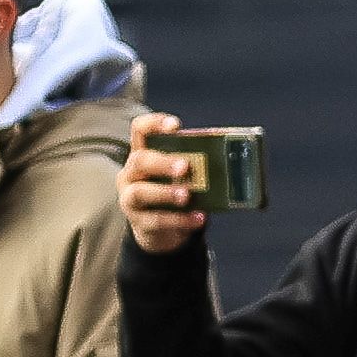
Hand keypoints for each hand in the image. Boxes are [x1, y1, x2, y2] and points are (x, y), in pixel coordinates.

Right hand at [117, 112, 206, 255]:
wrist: (162, 232)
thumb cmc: (174, 192)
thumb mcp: (181, 175)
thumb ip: (195, 161)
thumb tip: (225, 146)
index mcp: (143, 153)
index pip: (140, 129)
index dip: (155, 124)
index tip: (175, 126)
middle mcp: (131, 173)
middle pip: (140, 161)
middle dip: (163, 162)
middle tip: (185, 167)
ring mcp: (130, 199)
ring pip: (140, 192)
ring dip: (166, 193)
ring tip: (187, 196)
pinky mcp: (139, 223)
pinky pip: (157, 220)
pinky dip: (180, 219)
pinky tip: (198, 217)